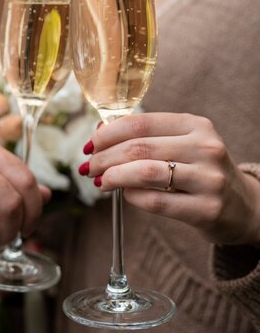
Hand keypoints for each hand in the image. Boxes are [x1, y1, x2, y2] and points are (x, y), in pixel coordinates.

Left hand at [83, 112, 259, 245]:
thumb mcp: (182, 144)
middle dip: (105, 157)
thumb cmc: (200, 171)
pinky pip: (157, 202)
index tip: (90, 145)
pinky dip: (133, 197)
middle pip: (139, 147)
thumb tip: (100, 133)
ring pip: (145, 173)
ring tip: (100, 181)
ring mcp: (209, 179)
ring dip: (114, 177)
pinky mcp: (207, 209)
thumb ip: (146, 138)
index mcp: (196, 125)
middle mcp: (205, 147)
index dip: (108, 134)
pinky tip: (125, 195)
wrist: (243, 206)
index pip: (141, 123)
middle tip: (89, 167)